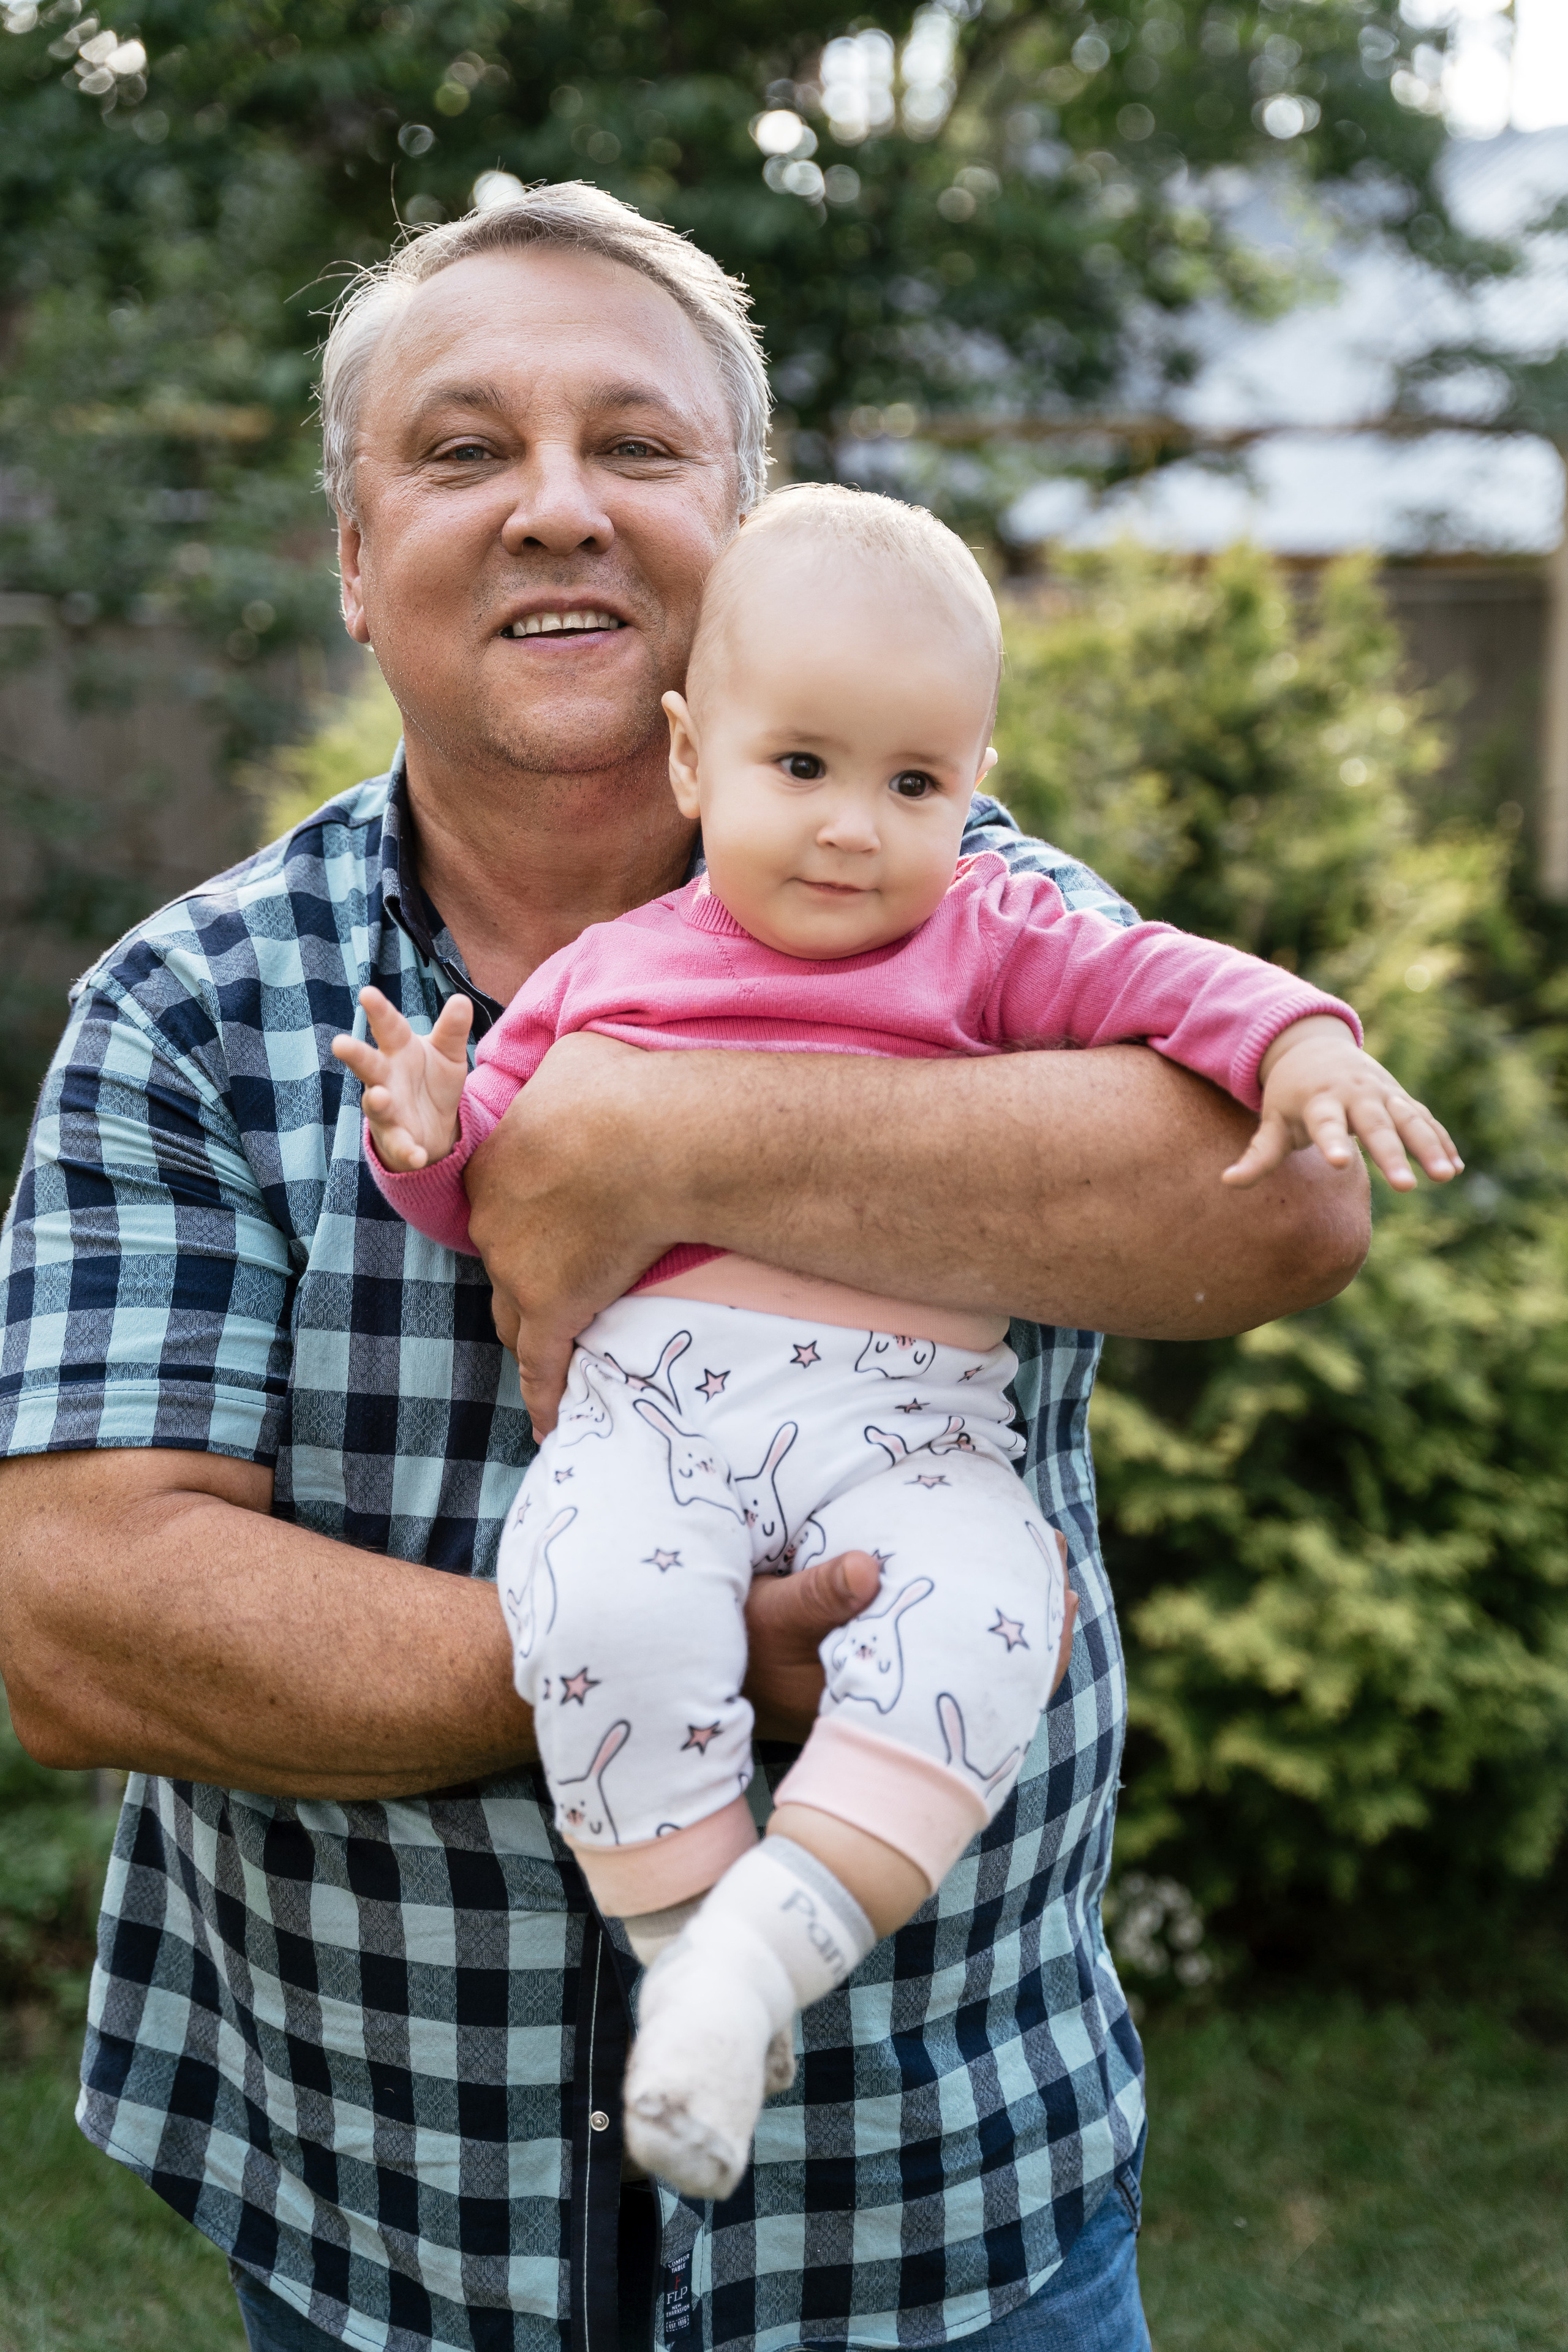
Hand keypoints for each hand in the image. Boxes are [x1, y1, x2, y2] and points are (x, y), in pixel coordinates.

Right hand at [331, 986, 470, 1171]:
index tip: (367, 992)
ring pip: (375, 1104)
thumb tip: (461, 999)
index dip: (378, 1011)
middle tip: (340, 1043)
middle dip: (355, 1054)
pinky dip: (408, 1151)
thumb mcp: (448, 1054)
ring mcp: (387, 1109)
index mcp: (399, 1050)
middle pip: (368, 1063)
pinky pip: (400, 1145)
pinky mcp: (397, 1139)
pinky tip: (418, 1156)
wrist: (435, 1125)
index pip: (388, 1027)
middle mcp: (386, 1077)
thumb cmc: (433, 1079)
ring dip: (376, 1101)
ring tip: (378, 1096)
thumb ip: (451, 1030)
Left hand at [463, 1032, 677, 1435]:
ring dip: (535, 1335)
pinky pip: (544, 1366)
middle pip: (504, 1265)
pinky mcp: (556, 1309)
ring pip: (518, 1318)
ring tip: (554, 1359)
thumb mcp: (576, 1059)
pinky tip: (549, 1427)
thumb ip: (566, 1075)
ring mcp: (520, 1271)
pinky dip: (545, 1396)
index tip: (554, 1228)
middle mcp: (493, 1222)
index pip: (502, 1207)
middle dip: (528, 1278)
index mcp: (495, 1166)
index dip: (528, 1221)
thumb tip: (582, 1070)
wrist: (642, 1136)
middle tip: (563, 1288)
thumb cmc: (616, 1089)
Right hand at [741, 1536, 1078, 1744]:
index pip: (981, 1679)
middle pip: (995, 1670)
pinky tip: (994, 1574)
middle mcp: (906, 1706)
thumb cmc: (741, 1646)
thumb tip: (867, 1570)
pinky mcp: (894, 1675)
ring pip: (980, 1659)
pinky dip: (981, 1614)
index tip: (1058, 1587)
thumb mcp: (770, 1614)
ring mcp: (903, 1693)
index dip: (1028, 1641)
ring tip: (1042, 1552)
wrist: (714, 1675)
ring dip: (1011, 1611)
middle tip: (1055, 1546)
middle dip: (1033, 1616)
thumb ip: (817, 1594)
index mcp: (890, 1699)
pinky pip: (956, 1649)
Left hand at [1223, 1015, 1459, 1193]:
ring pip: (1410, 1120)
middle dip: (1392, 1155)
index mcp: (1319, 1100)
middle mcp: (1355, 1094)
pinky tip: (1455, 1168)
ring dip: (1429, 1147)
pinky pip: (1424, 1119)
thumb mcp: (1272, 1119)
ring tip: (1445, 1176)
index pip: (1326, 1123)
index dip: (1332, 1142)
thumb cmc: (1290, 1094)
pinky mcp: (1400, 1097)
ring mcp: (1382, 1093)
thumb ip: (1257, 1154)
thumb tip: (1227, 1183)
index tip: (1337, 1164)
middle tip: (1405, 1187)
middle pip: (1376, 1126)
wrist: (1314, 1046)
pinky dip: (1440, 1141)